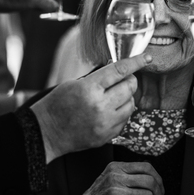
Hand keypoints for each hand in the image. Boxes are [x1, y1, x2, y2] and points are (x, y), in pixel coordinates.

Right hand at [31, 54, 151, 161]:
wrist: (46, 132)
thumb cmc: (58, 104)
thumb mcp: (74, 83)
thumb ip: (98, 78)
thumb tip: (120, 70)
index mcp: (89, 89)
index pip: (119, 71)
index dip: (136, 62)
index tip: (146, 58)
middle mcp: (100, 107)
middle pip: (130, 88)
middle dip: (130, 81)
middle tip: (123, 80)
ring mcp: (105, 124)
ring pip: (131, 105)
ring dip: (126, 98)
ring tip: (114, 97)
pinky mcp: (107, 136)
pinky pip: (124, 120)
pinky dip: (121, 113)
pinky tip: (109, 111)